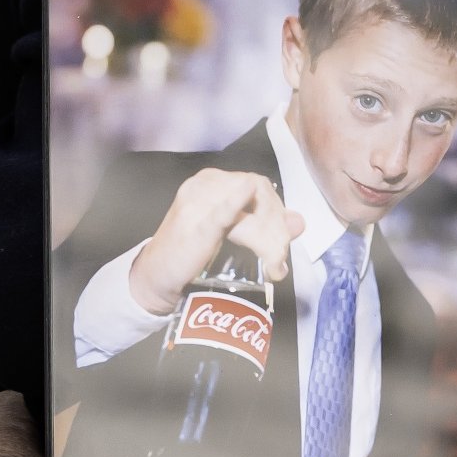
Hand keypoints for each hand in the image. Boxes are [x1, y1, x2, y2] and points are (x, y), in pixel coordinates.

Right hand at [126, 167, 298, 314]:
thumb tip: (299, 221)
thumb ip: (264, 225)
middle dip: (276, 225)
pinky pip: (223, 212)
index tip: (280, 237)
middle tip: (279, 255)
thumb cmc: (191, 251)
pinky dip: (238, 205)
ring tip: (273, 262)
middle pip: (257, 194)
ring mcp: (198, 203)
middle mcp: (202, 185)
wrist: (157, 275)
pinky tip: (248, 197)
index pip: (257, 184)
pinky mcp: (196, 225)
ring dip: (270, 236)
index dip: (276, 209)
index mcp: (210, 182)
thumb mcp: (227, 232)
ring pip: (249, 208)